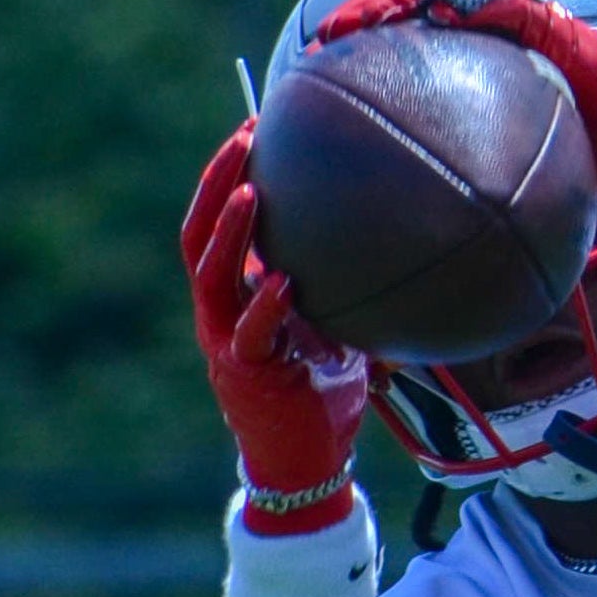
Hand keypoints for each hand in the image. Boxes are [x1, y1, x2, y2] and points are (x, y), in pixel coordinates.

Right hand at [180, 121, 368, 534]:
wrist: (307, 467)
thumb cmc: (324, 399)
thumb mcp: (337, 334)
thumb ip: (344, 293)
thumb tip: (396, 246)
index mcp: (233, 298)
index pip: (216, 225)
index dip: (227, 178)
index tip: (253, 128)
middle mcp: (219, 313)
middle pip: (200, 234)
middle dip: (219, 181)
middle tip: (244, 136)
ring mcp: (225, 342)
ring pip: (213, 274)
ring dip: (232, 229)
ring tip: (254, 189)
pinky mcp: (247, 374)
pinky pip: (252, 332)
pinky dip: (267, 304)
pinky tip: (285, 278)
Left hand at [312, 0, 596, 187]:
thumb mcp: (545, 194)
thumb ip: (499, 206)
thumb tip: (453, 271)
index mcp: (493, 86)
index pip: (424, 72)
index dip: (377, 78)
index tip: (327, 96)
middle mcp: (499, 50)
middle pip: (416, 29)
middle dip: (365, 34)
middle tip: (318, 54)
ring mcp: (519, 29)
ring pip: (439, 1)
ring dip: (390, 6)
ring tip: (346, 23)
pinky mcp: (543, 19)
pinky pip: (486, 0)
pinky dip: (448, 1)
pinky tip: (410, 12)